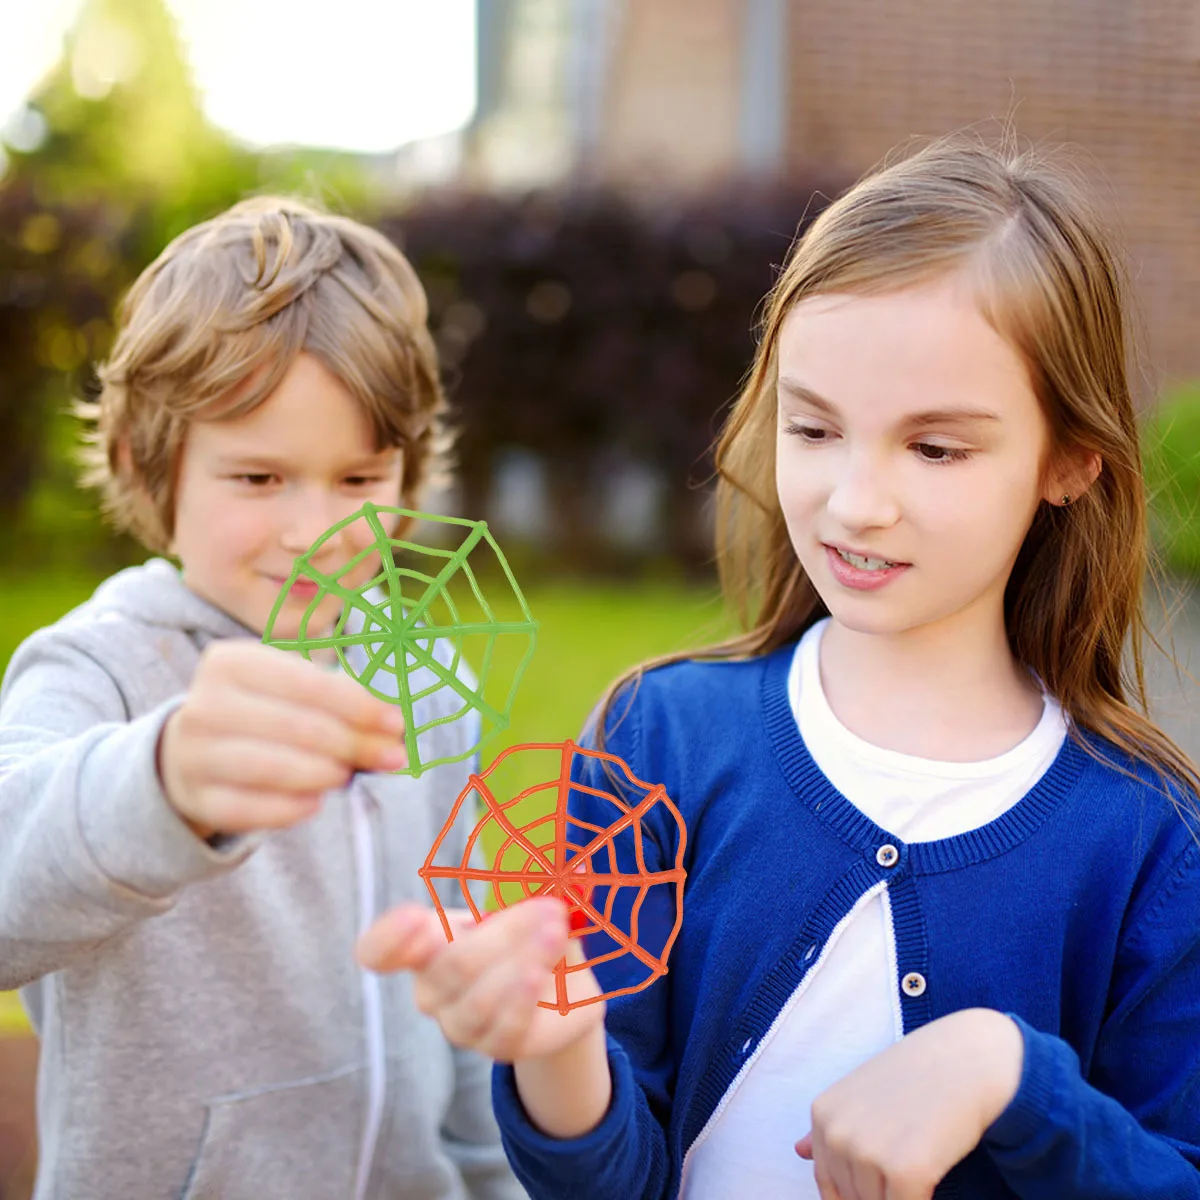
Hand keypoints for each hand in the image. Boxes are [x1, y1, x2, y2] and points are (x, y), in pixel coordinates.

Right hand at [158, 641, 407, 837]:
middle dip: (352, 743)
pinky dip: (288, 808)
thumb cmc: (263, 714)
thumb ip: (342, 703)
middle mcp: (204, 705)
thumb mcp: (294, 693)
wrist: (193, 752)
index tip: (397, 723)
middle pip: (294, 726)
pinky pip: (248, 809)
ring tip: (346, 775)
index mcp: (232, 663)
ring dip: (322, 774)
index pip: (307, 683)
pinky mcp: (198, 798)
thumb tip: (394, 729)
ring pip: (269, 767)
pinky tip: (314, 802)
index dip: (359, 705)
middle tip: (390, 757)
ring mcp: (194, 755)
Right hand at [355, 897, 605, 1063]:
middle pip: (448, 967)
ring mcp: (460, 1024)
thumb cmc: (531, 932)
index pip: (378, 951)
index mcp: (427, 942)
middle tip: (549, 909)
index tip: (415, 918)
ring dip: (520, 964)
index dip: (387, 940)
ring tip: (555, 935)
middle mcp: (433, 989)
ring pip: (475, 1003)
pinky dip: (522, 1002)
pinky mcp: (496, 1048)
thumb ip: (531, 886)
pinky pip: (501, 1034)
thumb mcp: (527, 903)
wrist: (566, 984)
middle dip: (503, 934)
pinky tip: (541, 977)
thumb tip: (564, 870)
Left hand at [795, 1008, 1023, 1199]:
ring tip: (922, 1155)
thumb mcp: (861, 1093)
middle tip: (910, 1155)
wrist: (967, 1059)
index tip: (887, 1172)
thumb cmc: (918, 1076)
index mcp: (822, 1114)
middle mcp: (836, 1134)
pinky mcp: (904, 1172)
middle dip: (881, 1194)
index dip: (859, 1192)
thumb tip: (798, 1151)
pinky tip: (934, 1175)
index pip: (829, 1184)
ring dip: (900, 1196)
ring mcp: (867, 1153)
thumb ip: (831, 1129)